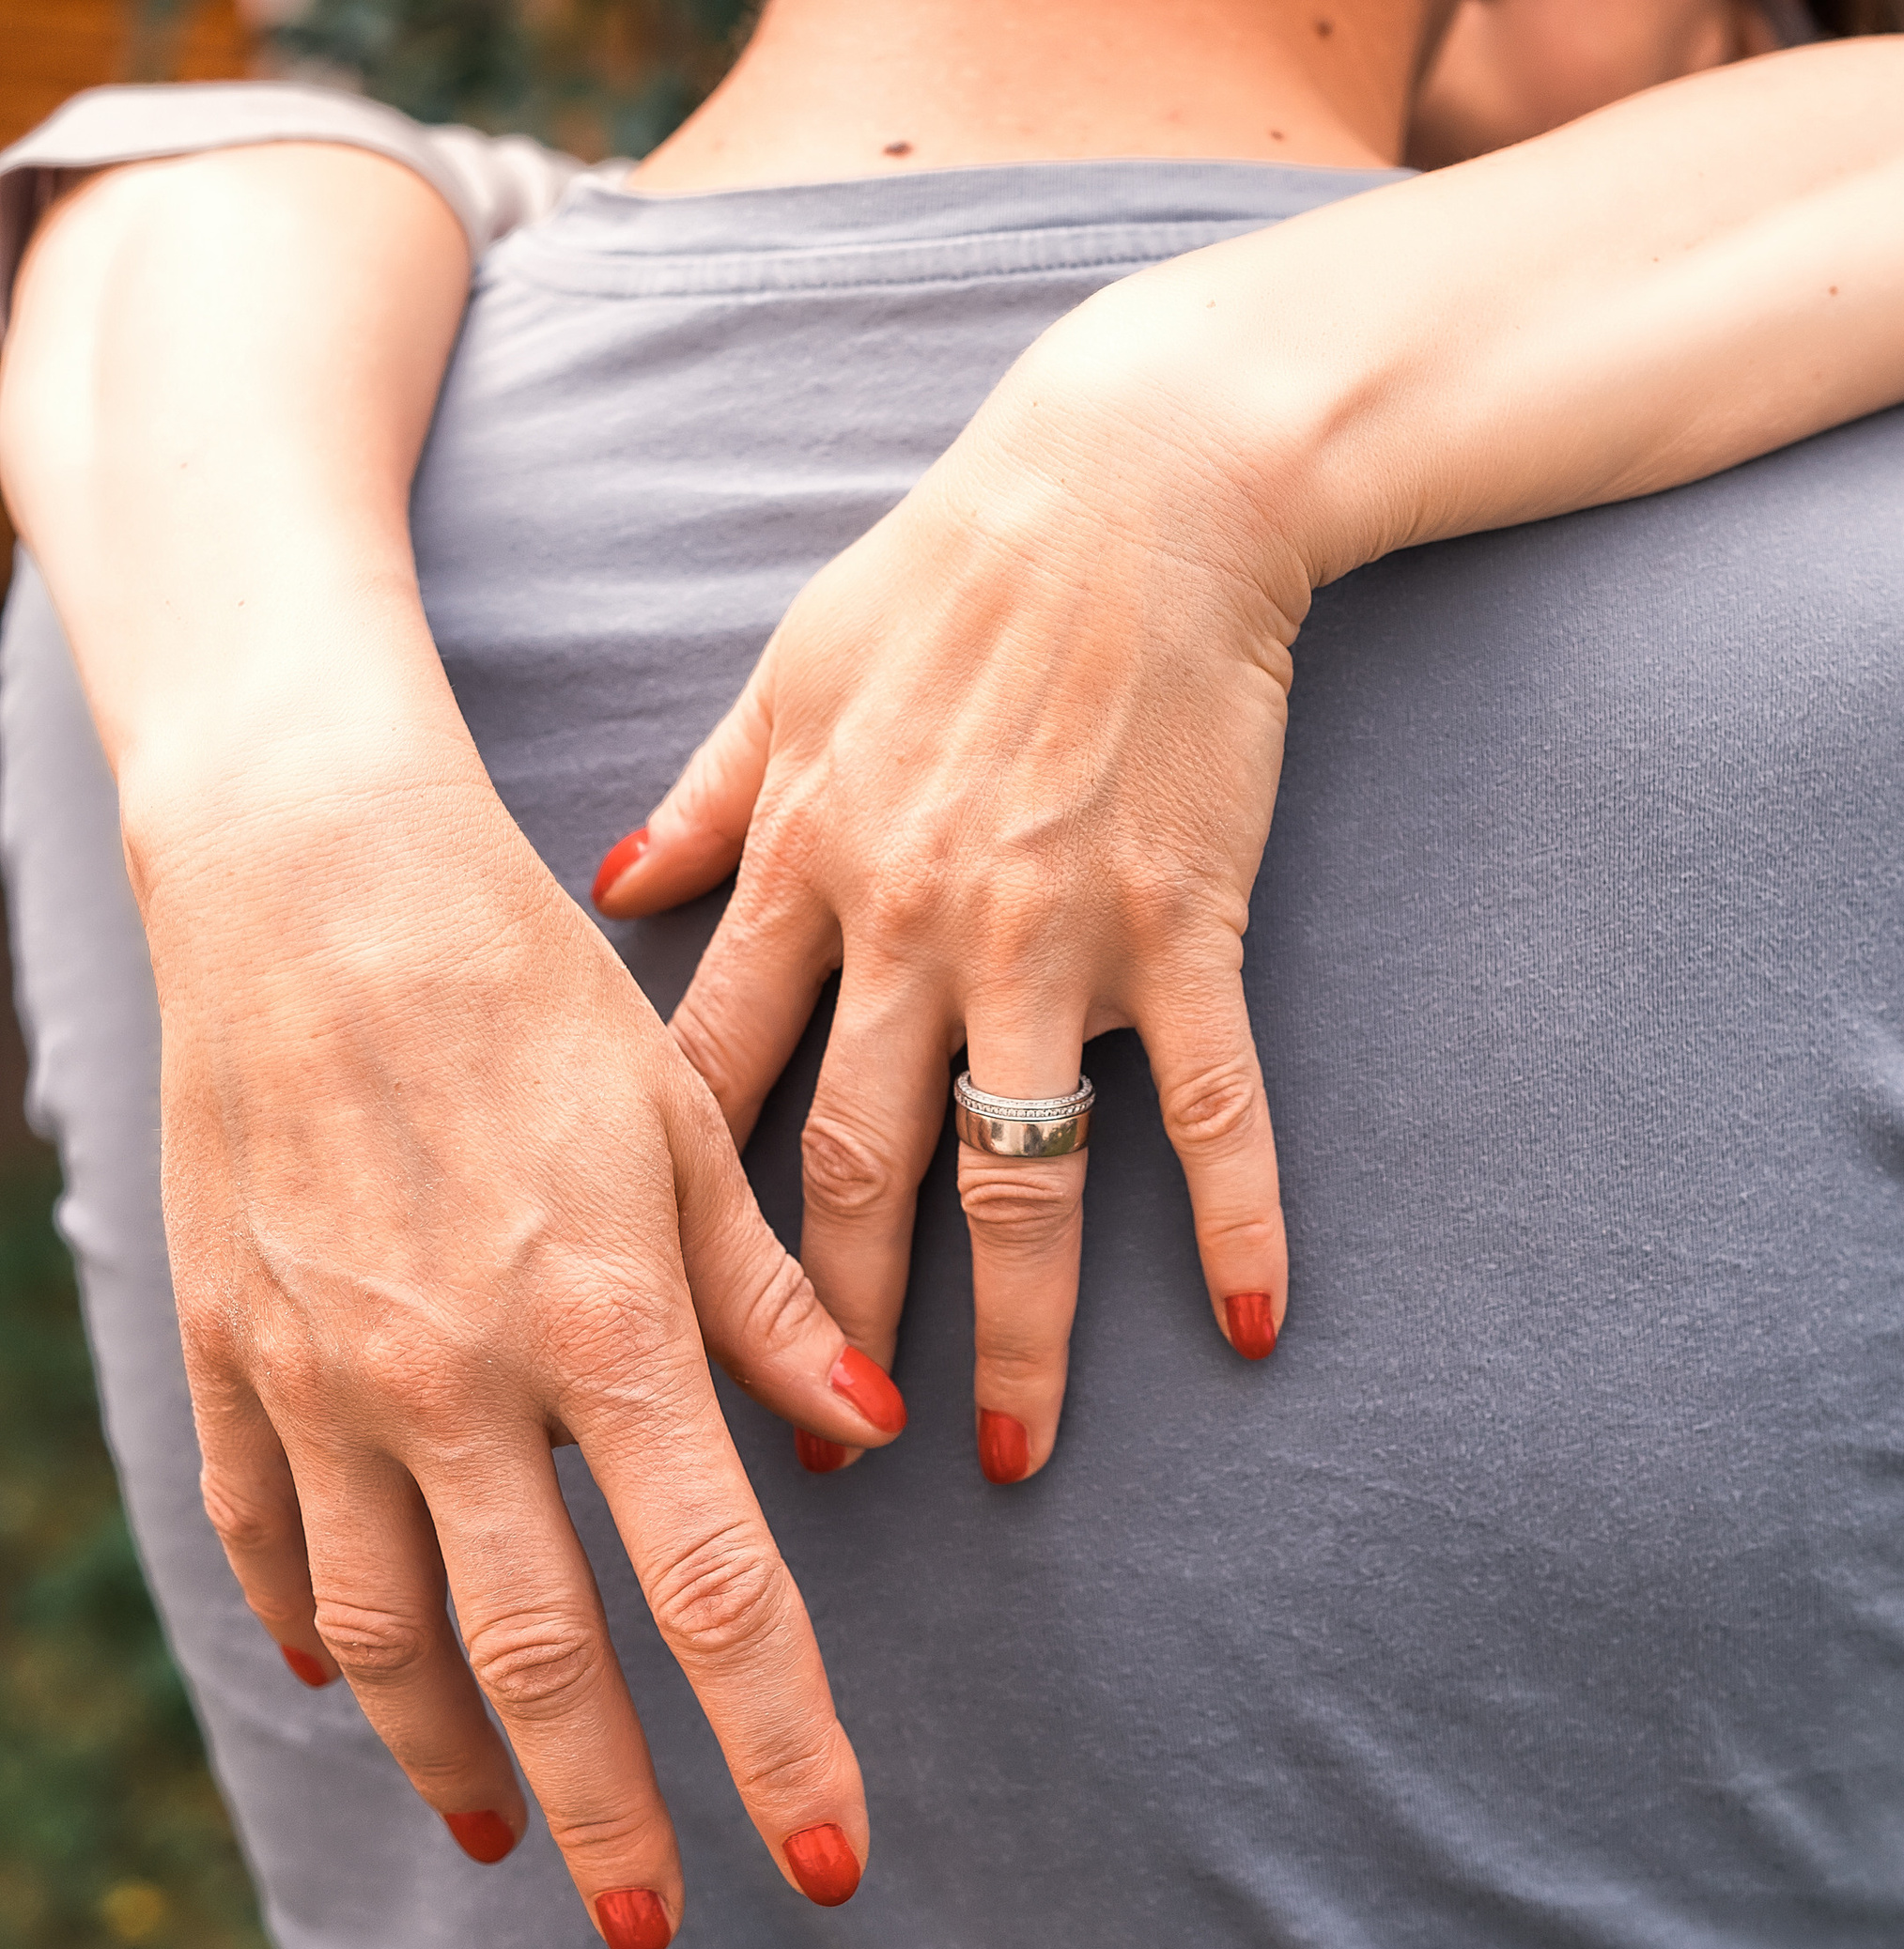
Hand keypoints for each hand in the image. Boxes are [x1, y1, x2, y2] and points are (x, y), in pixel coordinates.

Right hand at [130, 724, 903, 1948]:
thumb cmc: (530, 987)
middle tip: (659, 1937)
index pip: (715, 1585)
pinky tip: (358, 1689)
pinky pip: (266, 1546)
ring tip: (510, 1841)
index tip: (833, 1860)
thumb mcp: (682, 1121)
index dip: (778, 1737)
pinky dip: (317, 1638)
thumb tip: (868, 1434)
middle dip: (612, 1817)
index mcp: (602, 1322)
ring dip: (456, 1765)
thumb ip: (768, 1295)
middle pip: (542, 1661)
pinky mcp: (225, 1357)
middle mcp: (456, 1381)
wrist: (310, 884)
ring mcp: (321, 1381)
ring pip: (389, 1640)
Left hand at [591, 303, 1313, 1481]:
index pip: (715, 1082)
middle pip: (854, 1173)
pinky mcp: (1189, 926)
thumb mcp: (788, 675)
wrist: (1133, 484)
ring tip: (1012, 1459)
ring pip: (1019, 1175)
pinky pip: (1216, 1102)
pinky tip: (1254, 1324)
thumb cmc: (950, 572)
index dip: (681, 1219)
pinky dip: (1236, 1216)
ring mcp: (1056, 938)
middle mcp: (914, 928)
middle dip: (824, 1334)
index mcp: (806, 870)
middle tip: (812, 1464)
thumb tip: (602, 885)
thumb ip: (707, 802)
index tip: (654, 1333)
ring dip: (1016, 1333)